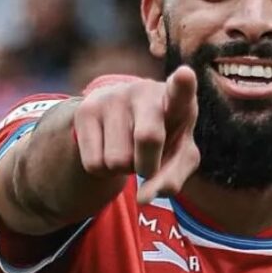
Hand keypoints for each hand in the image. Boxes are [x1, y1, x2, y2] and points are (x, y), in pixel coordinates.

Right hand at [74, 66, 200, 204]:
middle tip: (147, 161)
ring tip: (128, 149)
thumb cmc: (164, 140)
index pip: (182, 91)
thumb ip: (173, 178)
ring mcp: (113, 97)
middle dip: (148, 165)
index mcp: (178, 100)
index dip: (184, 84)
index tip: (185, 74)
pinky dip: (104, 170)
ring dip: (124, 169)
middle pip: (148, 138)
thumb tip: (144, 197)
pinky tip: (110, 149)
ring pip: (117, 160)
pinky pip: (94, 163)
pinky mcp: (86, 109)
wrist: (125, 120)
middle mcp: (145, 91)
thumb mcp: (178, 158)